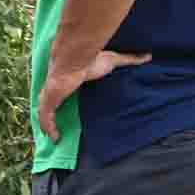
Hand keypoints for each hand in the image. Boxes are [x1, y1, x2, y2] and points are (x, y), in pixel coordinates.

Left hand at [37, 49, 151, 142]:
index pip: (63, 94)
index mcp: (68, 81)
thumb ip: (130, 59)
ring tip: (55, 138)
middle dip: (51, 117)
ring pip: (45, 114)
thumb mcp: (114, 60)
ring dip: (48, 126)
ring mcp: (50, 96)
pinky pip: (46, 119)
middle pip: (50, 106)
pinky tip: (54, 139)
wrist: (75, 59)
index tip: (68, 110)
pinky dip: (49, 129)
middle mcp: (57, 89)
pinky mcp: (49, 101)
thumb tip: (148, 56)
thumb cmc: (92, 59)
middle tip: (58, 129)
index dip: (63, 101)